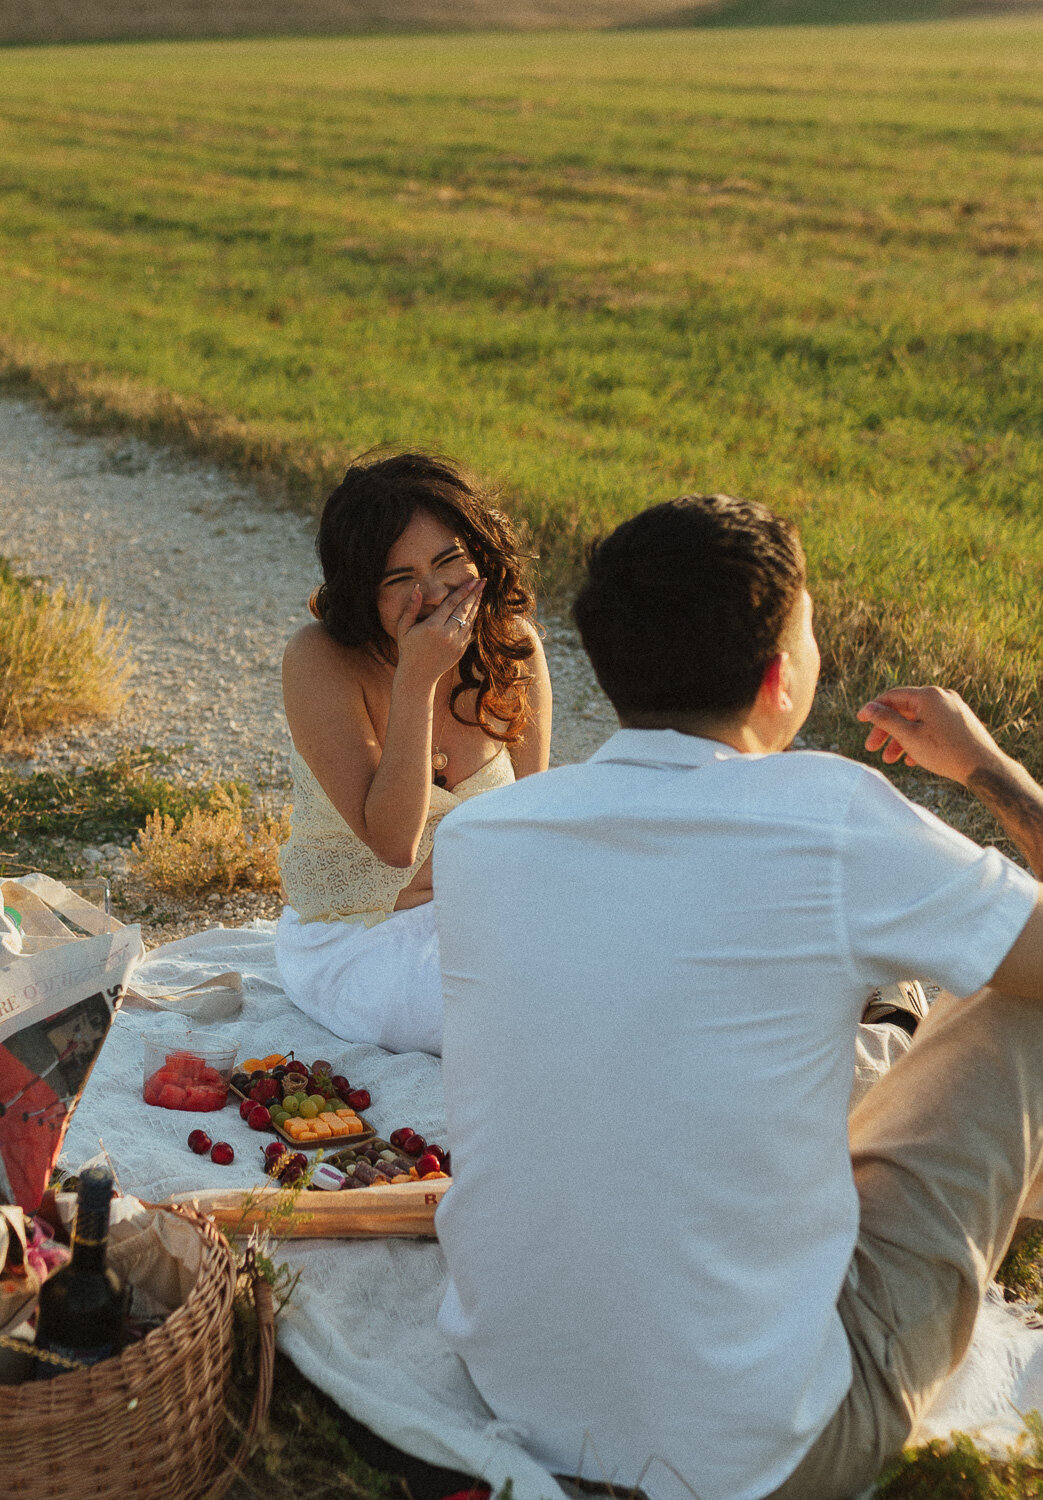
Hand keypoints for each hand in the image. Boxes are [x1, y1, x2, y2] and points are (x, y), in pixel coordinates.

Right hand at [394, 576, 484, 685]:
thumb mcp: (404, 628)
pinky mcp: (461, 650)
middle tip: (483, 581)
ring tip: (481, 591)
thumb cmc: (408, 649)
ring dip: (476, 605)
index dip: (463, 591)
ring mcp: (456, 643)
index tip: (472, 581)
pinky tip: (475, 609)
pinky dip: (473, 618)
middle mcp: (447, 634)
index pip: (451, 603)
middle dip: (474, 593)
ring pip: (470, 619)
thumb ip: (411, 607)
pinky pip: (470, 631)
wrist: (418, 676)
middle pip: (464, 609)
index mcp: (433, 627)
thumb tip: (417, 587)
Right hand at [856, 686, 1003, 785]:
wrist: (984, 767)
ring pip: (919, 721)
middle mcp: (942, 697)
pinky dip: (919, 739)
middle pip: (905, 710)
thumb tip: (869, 708)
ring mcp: (954, 709)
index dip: (873, 709)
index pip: (893, 696)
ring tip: (892, 760)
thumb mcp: (908, 736)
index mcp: (928, 695)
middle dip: (887, 731)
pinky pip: (933, 727)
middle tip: (872, 748)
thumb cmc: (945, 751)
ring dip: (902, 739)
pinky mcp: (961, 722)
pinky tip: (912, 759)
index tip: (859, 720)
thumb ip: (886, 720)